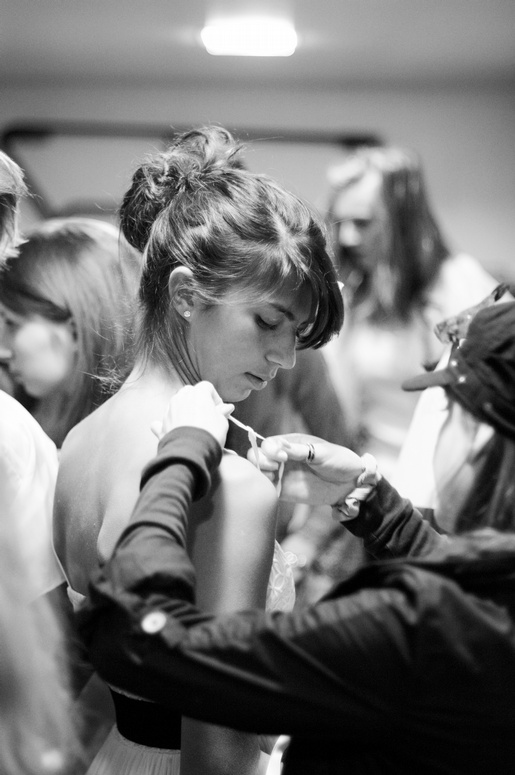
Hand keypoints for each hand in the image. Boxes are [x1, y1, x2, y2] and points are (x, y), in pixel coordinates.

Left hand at [151, 382, 233, 449]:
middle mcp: (180, 398)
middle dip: (197, 400)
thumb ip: (222, 412)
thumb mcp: (222, 422)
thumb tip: (227, 408)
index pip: (207, 387)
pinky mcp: (162, 425)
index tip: (219, 409)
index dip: (214, 397)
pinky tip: (174, 429)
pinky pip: (165, 420)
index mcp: (197, 394)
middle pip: (189, 392)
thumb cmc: (209, 434)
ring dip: (184, 409)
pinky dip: (170, 423)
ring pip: (176, 403)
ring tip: (194, 424)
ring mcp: (169, 410)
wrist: (190, 452)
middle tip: (206, 414)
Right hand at [248, 433, 363, 505]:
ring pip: (259, 473)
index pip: (269, 443)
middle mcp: (283, 458)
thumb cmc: (339, 461)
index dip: (269, 449)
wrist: (350, 484)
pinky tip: (274, 489)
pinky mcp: (284, 491)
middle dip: (260, 460)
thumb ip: (301, 451)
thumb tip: (280, 447)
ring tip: (274, 477)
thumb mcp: (322, 453)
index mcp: (291, 443)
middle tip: (275, 468)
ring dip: (260, 474)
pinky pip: (268, 489)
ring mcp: (283, 475)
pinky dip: (265, 489)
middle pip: (258, 456)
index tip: (282, 457)